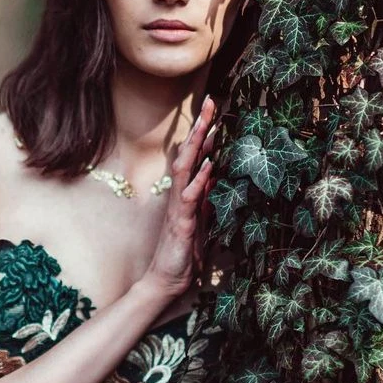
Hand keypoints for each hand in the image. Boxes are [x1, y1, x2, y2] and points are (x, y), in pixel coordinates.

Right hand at [143, 96, 217, 299]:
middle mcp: (180, 195)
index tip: (214, 111)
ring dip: (198, 147)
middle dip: (200, 128)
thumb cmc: (183, 253)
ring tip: (208, 124)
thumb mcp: (200, 221)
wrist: (167, 279)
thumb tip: (215, 177)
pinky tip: (209, 166)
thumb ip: (206, 199)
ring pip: (186, 169)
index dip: (204, 134)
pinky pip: (190, 198)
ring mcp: (179, 207)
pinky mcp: (181, 222)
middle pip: (189, 155)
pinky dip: (199, 180)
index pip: (195, 158)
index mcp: (186, 194)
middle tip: (210, 102)